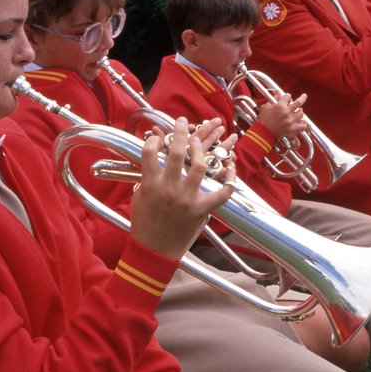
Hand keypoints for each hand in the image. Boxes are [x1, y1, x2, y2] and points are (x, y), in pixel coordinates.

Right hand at [129, 117, 235, 259]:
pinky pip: (221, 193)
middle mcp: (169, 190)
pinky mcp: (201, 210)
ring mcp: (187, 200)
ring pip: (199, 166)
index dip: (154, 140)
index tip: (158, 136)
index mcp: (150, 185)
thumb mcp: (138, 198)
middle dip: (181, 133)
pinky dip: (229, 181)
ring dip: (202, 150)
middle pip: (178, 153)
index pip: (149, 153)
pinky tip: (232, 168)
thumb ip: (146, 178)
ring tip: (200, 141)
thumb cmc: (144, 224)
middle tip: (183, 122)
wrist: (154, 250)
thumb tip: (151, 160)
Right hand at [256, 92, 307, 140]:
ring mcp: (291, 121)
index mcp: (280, 106)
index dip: (287, 96)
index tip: (287, 98)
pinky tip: (303, 123)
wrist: (264, 133)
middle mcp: (287, 112)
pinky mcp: (292, 129)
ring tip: (299, 111)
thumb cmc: (264, 120)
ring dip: (300, 112)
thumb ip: (274, 99)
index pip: (288, 96)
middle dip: (303, 97)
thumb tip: (278, 93)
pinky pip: (302, 126)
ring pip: (301, 113)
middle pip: (299, 102)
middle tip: (304, 96)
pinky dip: (303, 124)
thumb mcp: (266, 107)